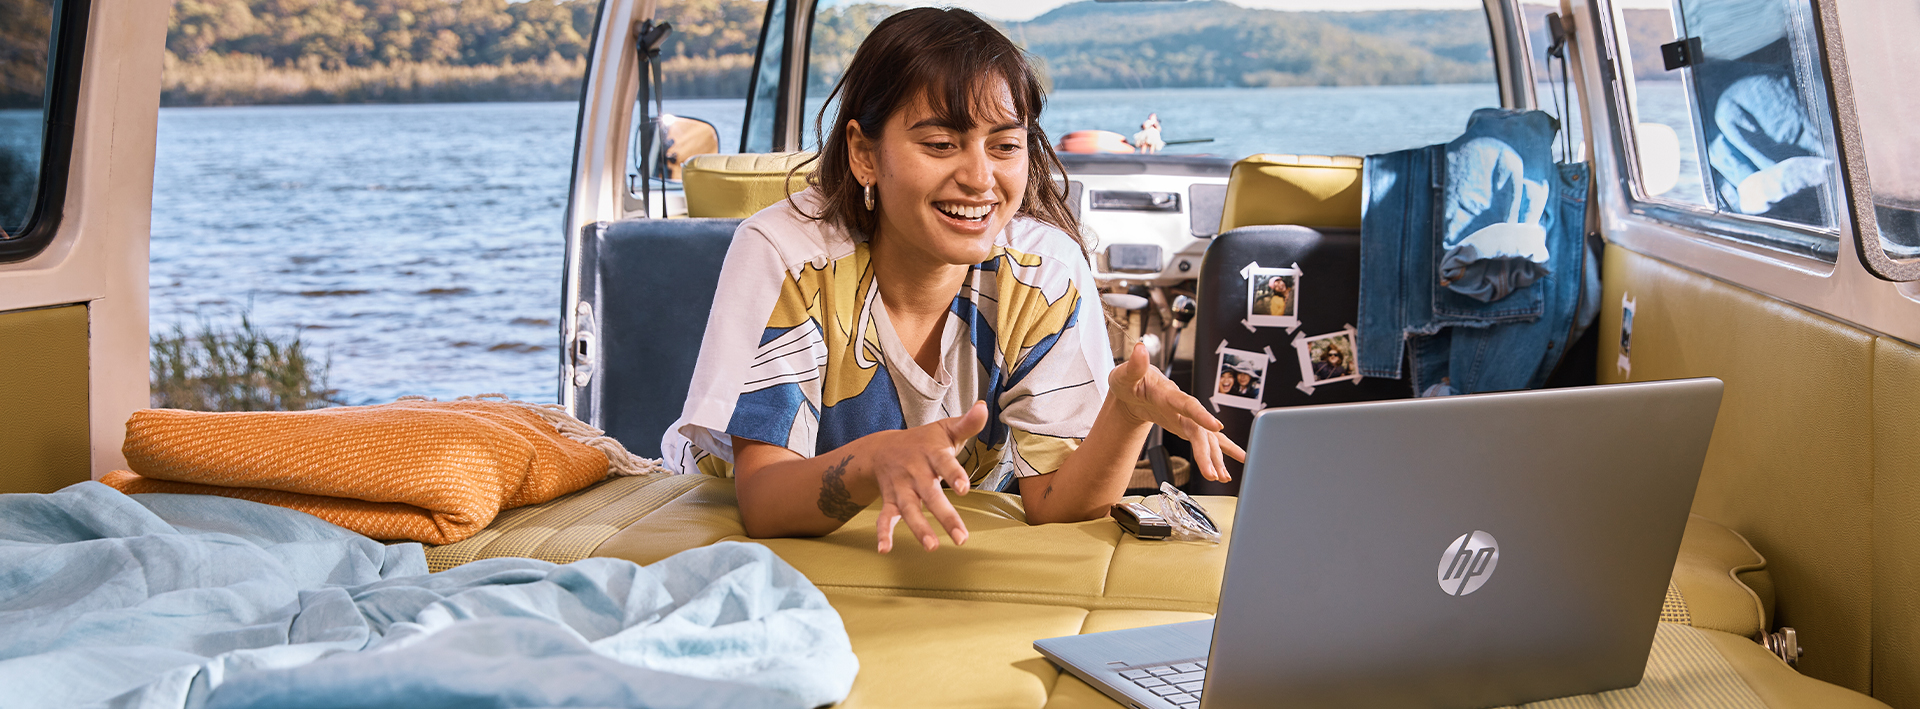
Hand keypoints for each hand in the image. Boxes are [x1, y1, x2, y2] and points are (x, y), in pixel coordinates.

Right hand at [862, 401, 988, 552]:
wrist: (881, 448)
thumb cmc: (923, 441)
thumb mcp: (944, 429)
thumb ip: (967, 423)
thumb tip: (984, 406)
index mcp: (931, 453)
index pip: (944, 464)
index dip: (954, 475)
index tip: (964, 489)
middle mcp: (915, 472)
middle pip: (930, 494)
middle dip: (945, 516)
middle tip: (961, 538)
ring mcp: (901, 488)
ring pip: (909, 509)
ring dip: (918, 528)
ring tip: (931, 547)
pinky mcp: (889, 500)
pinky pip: (885, 517)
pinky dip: (882, 533)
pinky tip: (884, 549)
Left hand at [1110, 342, 1248, 481]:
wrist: (1133, 389)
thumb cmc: (1129, 380)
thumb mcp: (1125, 374)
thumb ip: (1134, 365)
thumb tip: (1140, 348)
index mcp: (1168, 393)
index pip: (1187, 404)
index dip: (1201, 415)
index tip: (1215, 426)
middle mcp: (1181, 406)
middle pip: (1200, 430)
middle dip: (1209, 451)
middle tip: (1214, 472)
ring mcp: (1186, 417)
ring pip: (1205, 438)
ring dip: (1215, 458)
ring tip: (1223, 476)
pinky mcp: (1186, 426)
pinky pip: (1206, 441)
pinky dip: (1219, 454)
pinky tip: (1227, 470)